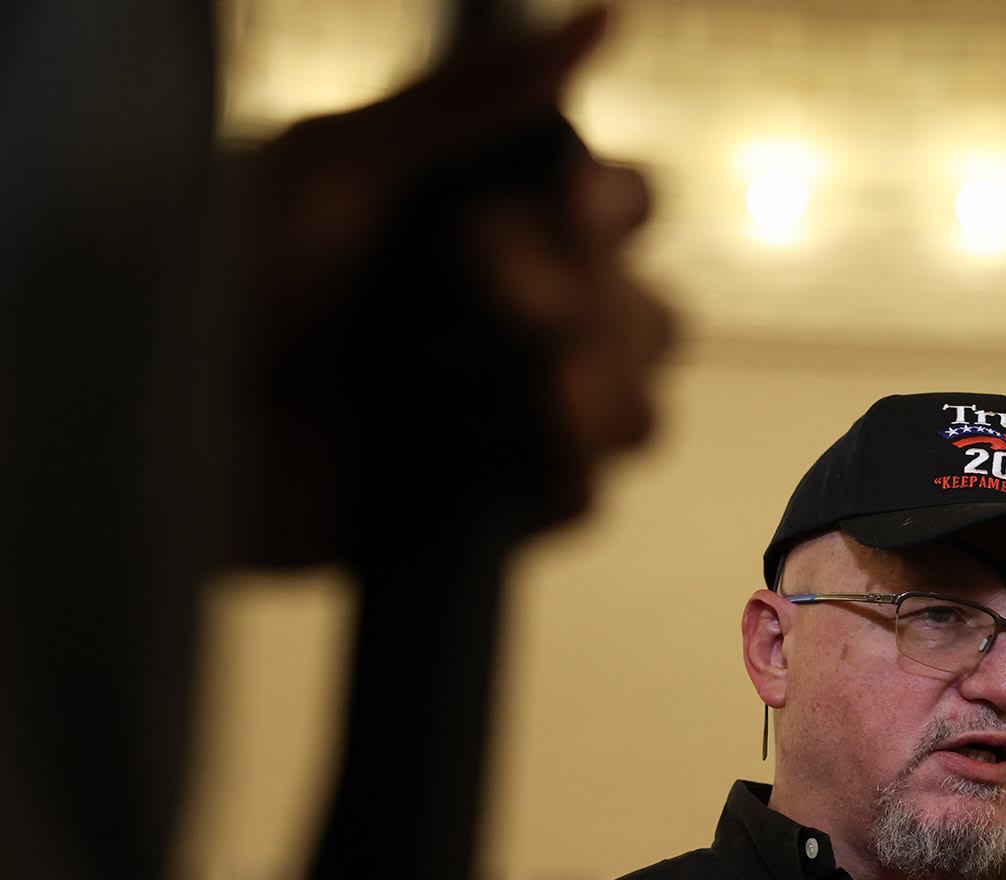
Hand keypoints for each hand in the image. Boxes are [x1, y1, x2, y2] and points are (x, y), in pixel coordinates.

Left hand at [239, 6, 674, 563]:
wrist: (154, 414)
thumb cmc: (223, 272)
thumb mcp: (338, 163)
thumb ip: (474, 101)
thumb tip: (603, 22)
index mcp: (497, 228)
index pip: (624, 212)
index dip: (618, 210)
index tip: (569, 205)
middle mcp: (521, 325)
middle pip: (653, 316)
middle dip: (595, 301)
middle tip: (491, 291)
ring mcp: (510, 420)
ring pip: (637, 410)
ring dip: (603, 386)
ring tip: (536, 378)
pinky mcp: (486, 509)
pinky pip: (582, 499)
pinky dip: (571, 467)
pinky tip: (526, 435)